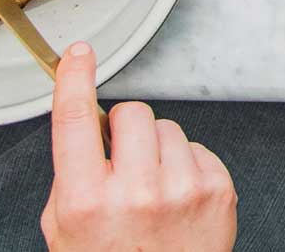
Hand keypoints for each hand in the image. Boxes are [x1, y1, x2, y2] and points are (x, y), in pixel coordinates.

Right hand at [41, 42, 235, 251]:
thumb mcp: (65, 232)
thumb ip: (71, 178)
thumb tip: (90, 127)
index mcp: (86, 201)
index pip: (76, 121)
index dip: (75, 79)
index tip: (79, 53)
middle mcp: (135, 192)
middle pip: (132, 114)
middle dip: (125, 131)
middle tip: (123, 166)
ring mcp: (181, 190)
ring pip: (168, 128)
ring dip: (158, 151)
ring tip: (154, 193)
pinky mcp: (218, 190)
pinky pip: (198, 148)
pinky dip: (188, 167)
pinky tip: (179, 201)